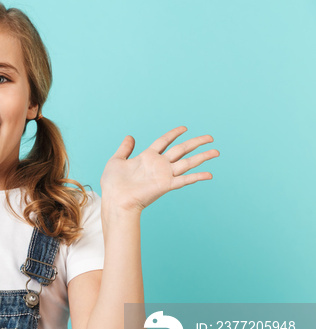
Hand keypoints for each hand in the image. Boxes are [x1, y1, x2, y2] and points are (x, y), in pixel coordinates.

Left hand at [100, 126, 218, 212]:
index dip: (174, 134)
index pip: (164, 141)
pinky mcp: (165, 185)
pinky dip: (197, 177)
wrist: (114, 200)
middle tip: (210, 137)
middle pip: (181, 150)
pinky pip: (184, 180)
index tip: (185, 128)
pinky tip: (209, 174)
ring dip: (202, 157)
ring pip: (187, 163)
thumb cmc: (112, 184)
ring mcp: (163, 175)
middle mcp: (158, 165)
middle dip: (195, 143)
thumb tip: (130, 136)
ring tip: (216, 151)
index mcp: (146, 157)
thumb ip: (125, 149)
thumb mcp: (116, 161)